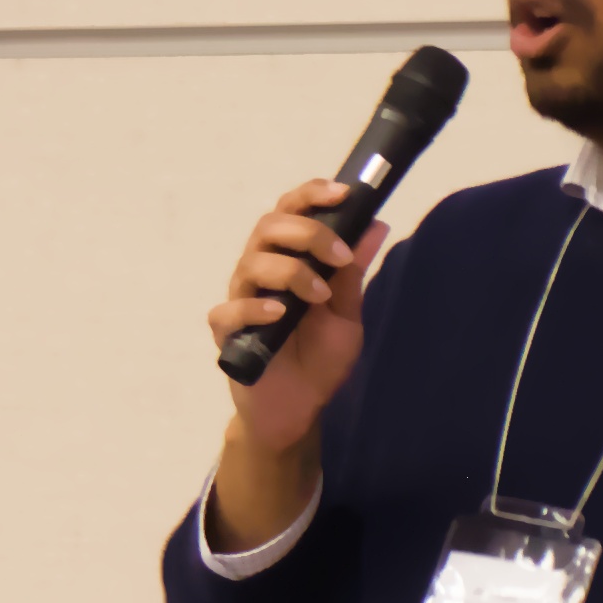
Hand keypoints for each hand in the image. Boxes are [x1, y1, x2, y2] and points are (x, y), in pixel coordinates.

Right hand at [204, 175, 391, 535]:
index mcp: (288, 258)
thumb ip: (353, 274)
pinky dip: (257, 307)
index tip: (343, 193)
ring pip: (252, 262)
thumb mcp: (347, 314)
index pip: (291, 211)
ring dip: (291, 271)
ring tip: (318, 296)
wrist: (298, 409)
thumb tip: (376, 226)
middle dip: (308, 232)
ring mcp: (240, 299)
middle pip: (269, 226)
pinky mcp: (226, 331)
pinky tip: (281, 314)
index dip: (312, 195)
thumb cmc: (318, 360)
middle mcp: (260, 270)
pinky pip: (231, 309)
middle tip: (338, 257)